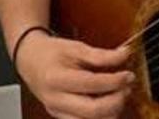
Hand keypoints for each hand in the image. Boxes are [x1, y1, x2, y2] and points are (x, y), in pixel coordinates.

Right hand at [16, 31, 132, 118]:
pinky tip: (107, 103)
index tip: (128, 75)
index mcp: (56, 79)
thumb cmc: (51, 53)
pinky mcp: (62, 118)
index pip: (92, 85)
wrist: (30, 61)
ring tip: (118, 94)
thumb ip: (101, 54)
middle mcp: (55, 100)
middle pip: (94, 112)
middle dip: (117, 101)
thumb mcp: (75, 48)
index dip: (115, 81)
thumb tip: (125, 55)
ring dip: (112, 111)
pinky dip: (102, 116)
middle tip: (126, 88)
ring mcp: (57, 112)